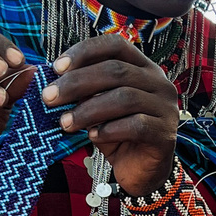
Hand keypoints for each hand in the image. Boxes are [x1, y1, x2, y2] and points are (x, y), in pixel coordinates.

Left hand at [45, 34, 179, 196]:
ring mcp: (166, 108)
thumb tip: (55, 82)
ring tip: (65, 122)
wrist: (140, 170)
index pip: (116, 45)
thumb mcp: (97, 106)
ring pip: (125, 98)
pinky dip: (109, 130)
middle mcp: (159, 82)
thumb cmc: (116, 132)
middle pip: (117, 71)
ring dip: (88, 110)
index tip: (56, 68)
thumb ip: (85, 92)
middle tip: (49, 97)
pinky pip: (136, 125)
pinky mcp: (165, 134)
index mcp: (143, 67)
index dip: (85, 52)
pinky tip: (92, 136)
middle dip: (77, 82)